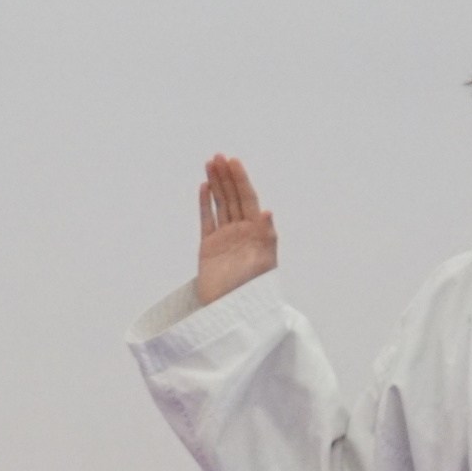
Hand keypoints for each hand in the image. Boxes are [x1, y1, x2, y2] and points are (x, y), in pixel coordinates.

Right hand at [195, 155, 278, 305]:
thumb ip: (266, 237)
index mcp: (257, 233)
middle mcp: (242, 232)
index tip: (233, 162)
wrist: (230, 313)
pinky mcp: (209, 247)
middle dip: (227, 177)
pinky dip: (205, 203)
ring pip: (220, 205)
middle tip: (218, 156)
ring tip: (210, 164)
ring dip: (216, 184)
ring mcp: (225, 239)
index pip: (248, 200)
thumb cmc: (252, 292)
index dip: (241, 180)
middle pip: (233, 198)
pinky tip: (204, 187)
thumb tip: (266, 211)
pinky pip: (207, 220)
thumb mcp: (263, 264)